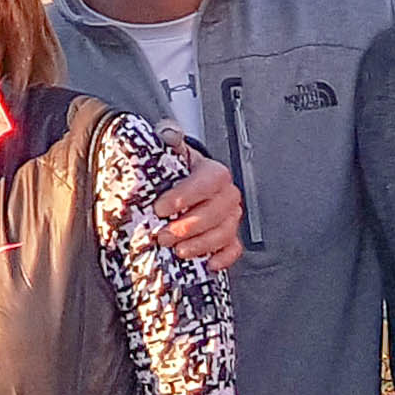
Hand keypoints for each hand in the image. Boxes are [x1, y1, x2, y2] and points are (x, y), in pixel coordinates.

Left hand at [153, 150, 242, 268]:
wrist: (179, 188)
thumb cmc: (174, 174)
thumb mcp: (168, 153)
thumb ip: (168, 139)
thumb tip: (168, 132)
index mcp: (212, 172)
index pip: (209, 181)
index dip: (186, 195)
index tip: (161, 207)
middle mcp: (225, 195)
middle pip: (218, 211)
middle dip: (190, 226)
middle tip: (164, 235)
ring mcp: (229, 217)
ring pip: (226, 232)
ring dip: (201, 244)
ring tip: (178, 250)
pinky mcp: (228, 238)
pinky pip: (234, 249)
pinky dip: (223, 258)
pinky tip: (207, 263)